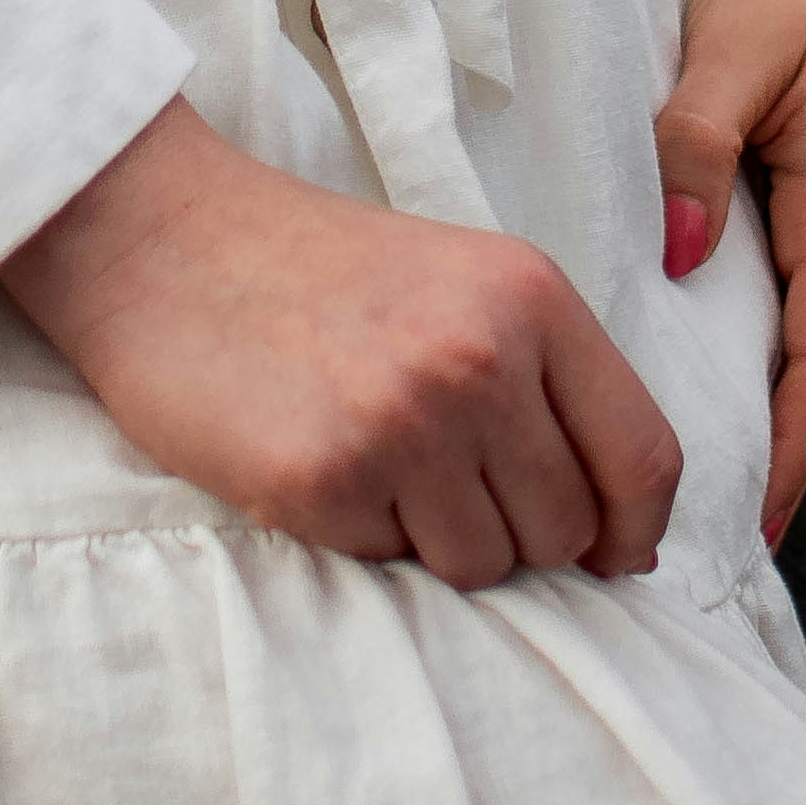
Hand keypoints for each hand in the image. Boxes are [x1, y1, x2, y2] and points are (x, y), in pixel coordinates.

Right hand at [0, 99, 683, 588]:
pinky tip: (321, 465)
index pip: (644, 456)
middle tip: (447, 488)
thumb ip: (543, 382)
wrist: (161, 239)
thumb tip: (615, 533)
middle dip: (521, 535)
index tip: (613, 556)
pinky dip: (363, 536)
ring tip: (378, 465)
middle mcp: (481, 358)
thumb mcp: (460, 286)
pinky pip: (389, 565)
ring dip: (440, 542)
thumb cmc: (315, 270)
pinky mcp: (322, 479)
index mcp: (531, 298)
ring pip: (484, 564)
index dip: (634, 528)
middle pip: (566, 527)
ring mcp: (403, 421)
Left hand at [638, 0, 805, 551]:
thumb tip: (675, 254)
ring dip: (740, 405)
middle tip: (685, 539)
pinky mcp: (783, 184)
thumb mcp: (737, 48)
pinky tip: (666, 369)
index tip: (746, 528)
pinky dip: (725, 339)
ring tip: (667, 484)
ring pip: (781, 331)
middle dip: (763, 456)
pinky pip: (758, 283)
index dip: (789, 448)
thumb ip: (699, 147)